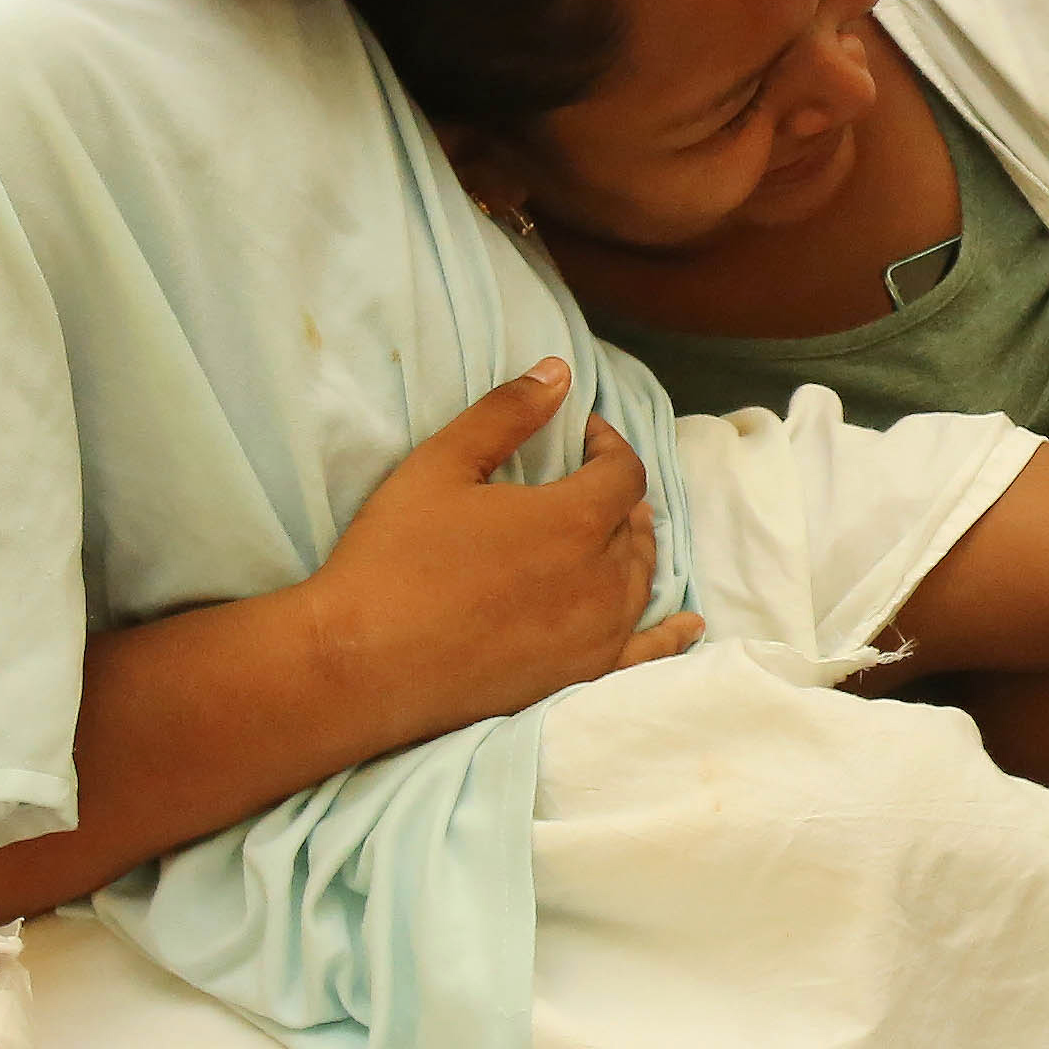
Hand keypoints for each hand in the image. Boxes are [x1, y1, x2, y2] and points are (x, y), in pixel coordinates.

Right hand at [308, 362, 701, 750]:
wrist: (361, 663)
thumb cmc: (393, 558)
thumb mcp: (441, 466)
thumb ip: (506, 414)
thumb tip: (560, 371)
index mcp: (575, 519)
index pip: (623, 472)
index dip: (608, 446)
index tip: (581, 437)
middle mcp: (602, 578)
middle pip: (634, 527)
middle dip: (617, 498)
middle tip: (586, 484)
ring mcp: (597, 634)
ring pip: (640, 581)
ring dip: (630, 550)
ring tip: (610, 534)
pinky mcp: (580, 677)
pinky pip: (646, 653)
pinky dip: (670, 634)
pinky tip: (687, 626)